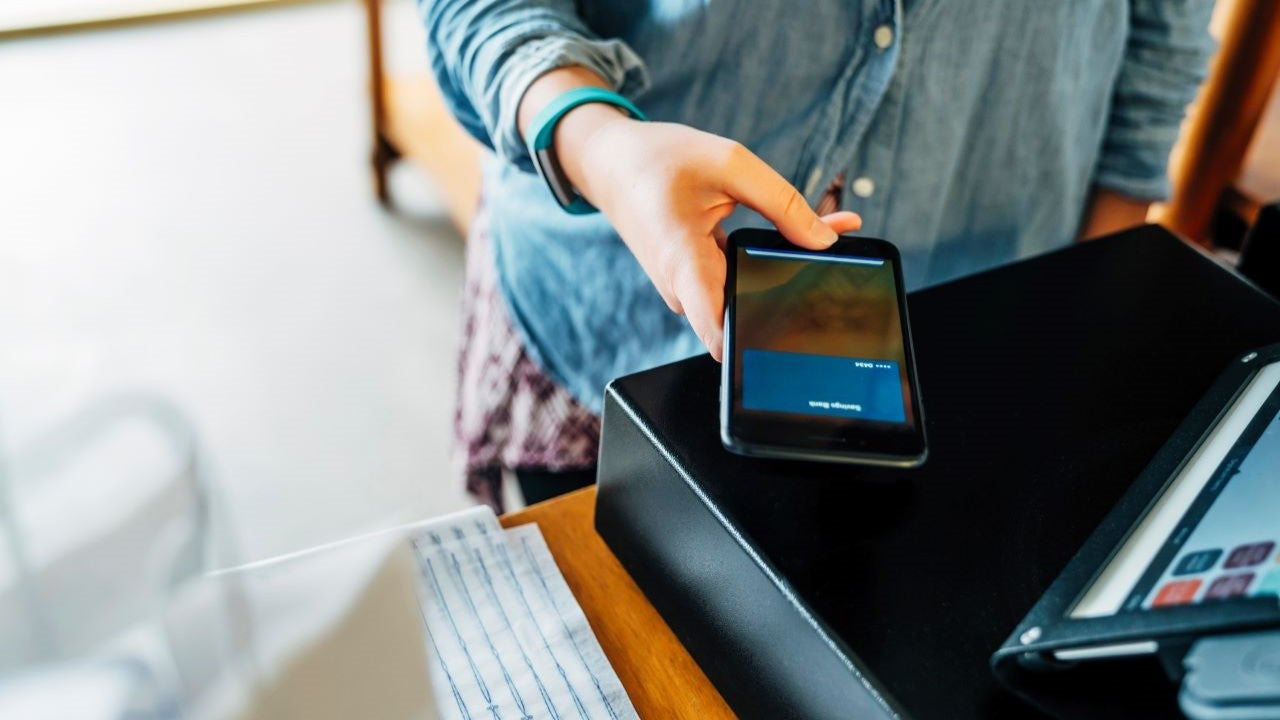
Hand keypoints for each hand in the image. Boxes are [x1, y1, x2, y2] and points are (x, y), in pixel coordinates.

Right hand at [562, 115, 861, 360]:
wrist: (610, 163)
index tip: (799, 340)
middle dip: (791, 290)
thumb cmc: (659, 159)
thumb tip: (825, 241)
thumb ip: (783, 202)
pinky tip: (793, 233)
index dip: (757, 343)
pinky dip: (760, 259)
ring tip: (829, 230)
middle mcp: (681, 286)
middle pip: (745, 310)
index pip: (718, 331)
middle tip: (839, 255)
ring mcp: (684, 288)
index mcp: (684, 262)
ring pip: (742, 294)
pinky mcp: (690, 280)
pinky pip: (730, 280)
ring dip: (780, 269)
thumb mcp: (730, 162)